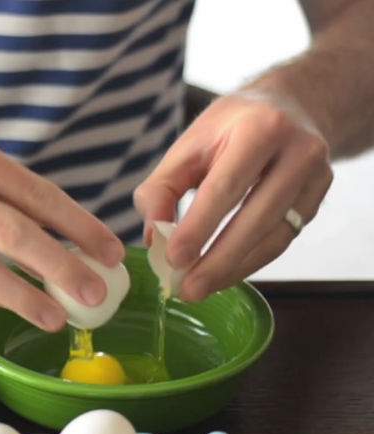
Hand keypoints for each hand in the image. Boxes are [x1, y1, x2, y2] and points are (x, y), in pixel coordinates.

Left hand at [135, 89, 332, 300]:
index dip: (199, 226)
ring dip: (235, 268)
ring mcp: (316, 176)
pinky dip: (251, 261)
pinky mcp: (319, 199)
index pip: (226, 187)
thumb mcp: (188, 144)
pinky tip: (224, 274)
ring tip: (200, 287)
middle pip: (256, 217)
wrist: (290, 106)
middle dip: (218, 259)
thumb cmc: (230, 128)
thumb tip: (153, 236)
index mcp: (260, 128)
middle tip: (187, 288)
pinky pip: (283, 240)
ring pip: (274, 235)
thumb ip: (161, 188)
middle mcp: (297, 151)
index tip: (173, 259)